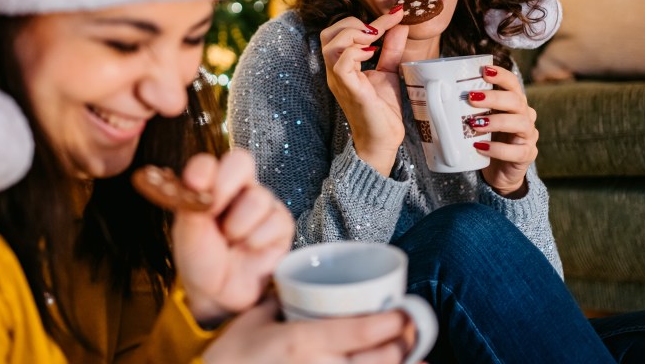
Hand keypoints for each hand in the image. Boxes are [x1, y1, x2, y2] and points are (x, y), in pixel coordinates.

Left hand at [171, 149, 293, 325]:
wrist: (218, 295)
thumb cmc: (202, 260)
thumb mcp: (188, 233)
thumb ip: (191, 203)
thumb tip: (196, 177)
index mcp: (211, 185)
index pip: (211, 161)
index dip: (204, 169)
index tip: (194, 184)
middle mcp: (238, 188)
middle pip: (241, 160)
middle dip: (226, 185)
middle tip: (213, 211)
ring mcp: (262, 204)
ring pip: (258, 197)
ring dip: (239, 224)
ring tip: (230, 241)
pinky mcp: (281, 224)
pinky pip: (276, 220)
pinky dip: (257, 239)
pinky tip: (249, 249)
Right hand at [203, 296, 418, 363]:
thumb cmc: (228, 360)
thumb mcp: (252, 322)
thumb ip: (280, 303)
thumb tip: (299, 288)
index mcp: (300, 343)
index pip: (359, 331)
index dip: (391, 323)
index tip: (404, 311)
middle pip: (378, 360)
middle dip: (403, 344)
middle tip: (413, 329)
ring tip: (417, 360)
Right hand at [320, 8, 409, 174]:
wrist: (382, 140)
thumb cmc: (382, 110)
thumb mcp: (389, 71)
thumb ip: (391, 49)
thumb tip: (400, 25)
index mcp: (342, 65)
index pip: (339, 32)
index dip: (363, 19)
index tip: (394, 13)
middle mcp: (335, 71)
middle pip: (328, 33)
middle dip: (353, 23)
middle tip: (378, 30)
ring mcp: (339, 80)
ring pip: (331, 44)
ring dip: (355, 34)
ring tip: (375, 39)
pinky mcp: (348, 89)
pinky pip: (342, 63)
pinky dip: (357, 52)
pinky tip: (373, 54)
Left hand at [470, 65, 538, 197]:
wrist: (499, 172)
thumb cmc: (485, 140)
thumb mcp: (476, 121)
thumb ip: (466, 109)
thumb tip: (434, 92)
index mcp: (513, 104)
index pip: (513, 84)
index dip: (501, 76)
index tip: (484, 71)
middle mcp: (525, 116)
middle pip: (516, 101)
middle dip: (494, 98)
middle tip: (471, 98)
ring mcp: (528, 136)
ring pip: (520, 123)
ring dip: (496, 121)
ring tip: (474, 124)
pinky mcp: (527, 155)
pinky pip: (516, 151)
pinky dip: (497, 149)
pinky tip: (480, 147)